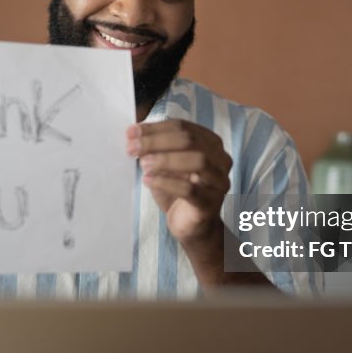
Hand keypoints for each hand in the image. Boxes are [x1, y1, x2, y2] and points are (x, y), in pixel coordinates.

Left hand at [127, 120, 231, 241]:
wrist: (191, 225)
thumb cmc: (177, 190)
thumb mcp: (165, 164)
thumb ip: (155, 148)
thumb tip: (133, 133)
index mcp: (210, 143)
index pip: (182, 126)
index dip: (155, 128)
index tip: (131, 133)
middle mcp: (220, 159)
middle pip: (189, 140)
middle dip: (157, 142)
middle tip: (132, 148)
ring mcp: (219, 181)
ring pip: (197, 161)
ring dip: (165, 160)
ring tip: (143, 164)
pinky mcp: (210, 203)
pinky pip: (190, 189)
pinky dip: (166, 182)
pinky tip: (148, 181)